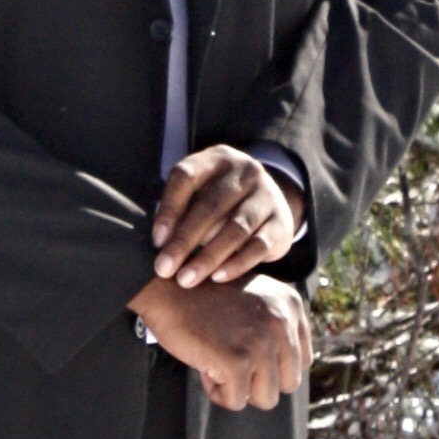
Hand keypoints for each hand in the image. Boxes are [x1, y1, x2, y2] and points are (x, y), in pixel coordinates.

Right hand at [132, 265, 313, 410]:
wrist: (165, 286)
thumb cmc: (202, 296)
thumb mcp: (253, 299)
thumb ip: (275, 326)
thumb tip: (283, 372)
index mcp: (291, 306)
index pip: (301, 361)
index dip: (272, 366)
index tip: (245, 352)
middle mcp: (283, 323)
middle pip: (288, 383)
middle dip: (258, 381)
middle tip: (229, 361)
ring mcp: (262, 343)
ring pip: (266, 398)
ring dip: (238, 389)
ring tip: (217, 363)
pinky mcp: (238, 362)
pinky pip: (236, 401)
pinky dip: (217, 392)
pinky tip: (204, 366)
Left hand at [150, 144, 304, 288]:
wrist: (269, 205)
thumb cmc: (220, 202)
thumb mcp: (200, 194)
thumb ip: (181, 212)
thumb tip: (158, 246)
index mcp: (217, 159)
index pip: (186, 176)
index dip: (169, 209)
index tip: (156, 240)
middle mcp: (246, 171)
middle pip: (211, 206)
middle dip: (184, 240)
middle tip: (164, 268)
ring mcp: (267, 195)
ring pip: (236, 228)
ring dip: (208, 257)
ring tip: (186, 279)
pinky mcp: (282, 222)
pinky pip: (258, 246)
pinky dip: (236, 264)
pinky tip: (217, 278)